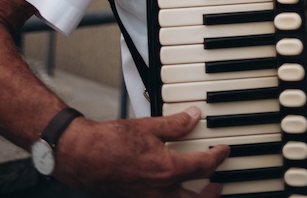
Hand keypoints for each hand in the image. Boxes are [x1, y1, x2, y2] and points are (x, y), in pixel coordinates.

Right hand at [55, 107, 229, 197]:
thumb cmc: (109, 142)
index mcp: (166, 170)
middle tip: (219, 182)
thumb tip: (194, 117)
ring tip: (201, 191)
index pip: (203, 167)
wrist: (82, 157)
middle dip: (211, 193)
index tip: (224, 150)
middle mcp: (159, 192)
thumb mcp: (148, 126)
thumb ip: (175, 124)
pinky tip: (171, 190)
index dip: (218, 157)